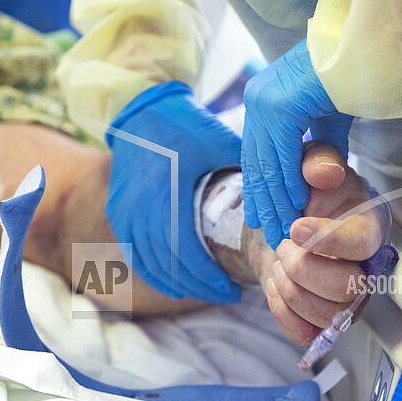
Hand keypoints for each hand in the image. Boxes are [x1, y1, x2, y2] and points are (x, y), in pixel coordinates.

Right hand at [106, 81, 240, 302]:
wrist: (139, 107)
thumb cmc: (183, 123)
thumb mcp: (219, 142)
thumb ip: (248, 170)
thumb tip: (283, 193)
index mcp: (166, 198)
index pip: (187, 255)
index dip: (210, 279)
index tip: (234, 291)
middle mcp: (140, 212)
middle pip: (169, 267)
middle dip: (200, 286)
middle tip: (227, 294)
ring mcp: (124, 214)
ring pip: (151, 265)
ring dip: (179, 284)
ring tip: (206, 290)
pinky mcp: (118, 213)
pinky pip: (135, 255)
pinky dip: (155, 273)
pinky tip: (175, 284)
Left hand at [242, 39, 352, 248]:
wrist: (365, 47)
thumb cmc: (352, 75)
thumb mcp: (328, 117)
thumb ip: (319, 145)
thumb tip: (318, 174)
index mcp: (262, 99)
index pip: (256, 153)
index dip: (259, 189)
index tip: (261, 216)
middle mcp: (257, 99)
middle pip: (257, 162)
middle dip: (265, 201)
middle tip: (271, 233)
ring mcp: (265, 101)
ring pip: (268, 163)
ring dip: (277, 200)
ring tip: (284, 228)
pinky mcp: (281, 106)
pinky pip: (283, 155)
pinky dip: (290, 181)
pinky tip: (297, 204)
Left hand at [260, 142, 386, 344]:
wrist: (287, 221)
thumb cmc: (310, 194)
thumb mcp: (313, 165)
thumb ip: (319, 162)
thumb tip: (323, 173)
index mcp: (370, 229)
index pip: (363, 245)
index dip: (329, 240)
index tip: (296, 227)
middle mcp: (365, 270)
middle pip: (345, 289)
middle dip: (303, 268)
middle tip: (284, 245)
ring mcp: (346, 300)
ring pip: (326, 314)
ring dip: (291, 289)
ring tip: (280, 263)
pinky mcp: (324, 320)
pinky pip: (307, 332)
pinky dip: (282, 310)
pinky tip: (276, 285)